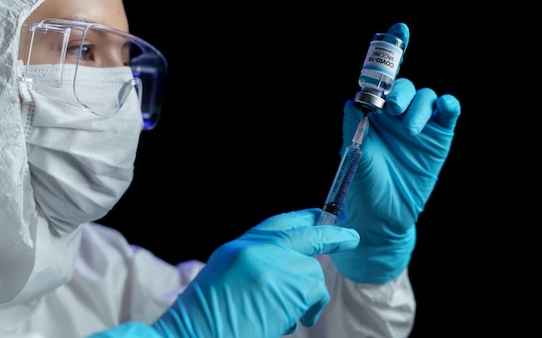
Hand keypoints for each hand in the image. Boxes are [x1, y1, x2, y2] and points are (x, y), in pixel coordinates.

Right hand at [153, 209, 358, 337]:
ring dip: (307, 296)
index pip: (277, 223)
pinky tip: (287, 321)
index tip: (319, 215)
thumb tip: (289, 264)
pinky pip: (313, 294)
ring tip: (285, 316)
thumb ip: (256, 264)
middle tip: (350, 237)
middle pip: (304, 236)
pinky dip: (308, 309)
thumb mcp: (226, 278)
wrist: (191, 337)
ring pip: (311, 273)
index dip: (302, 218)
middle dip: (331, 236)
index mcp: (237, 248)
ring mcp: (273, 266)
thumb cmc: (205, 318)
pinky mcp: (288, 287)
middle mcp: (256, 249)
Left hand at [330, 23, 460, 283]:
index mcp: (373, 112)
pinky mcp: (440, 138)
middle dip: (401, 91)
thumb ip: (355, 123)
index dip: (390, 51)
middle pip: (404, 85)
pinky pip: (449, 112)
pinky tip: (444, 109)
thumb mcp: (354, 152)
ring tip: (411, 130)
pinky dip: (448, 105)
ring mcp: (420, 125)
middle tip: (394, 110)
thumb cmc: (363, 183)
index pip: (382, 78)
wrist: (383, 216)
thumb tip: (355, 97)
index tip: (400, 30)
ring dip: (420, 106)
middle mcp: (396, 114)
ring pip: (427, 96)